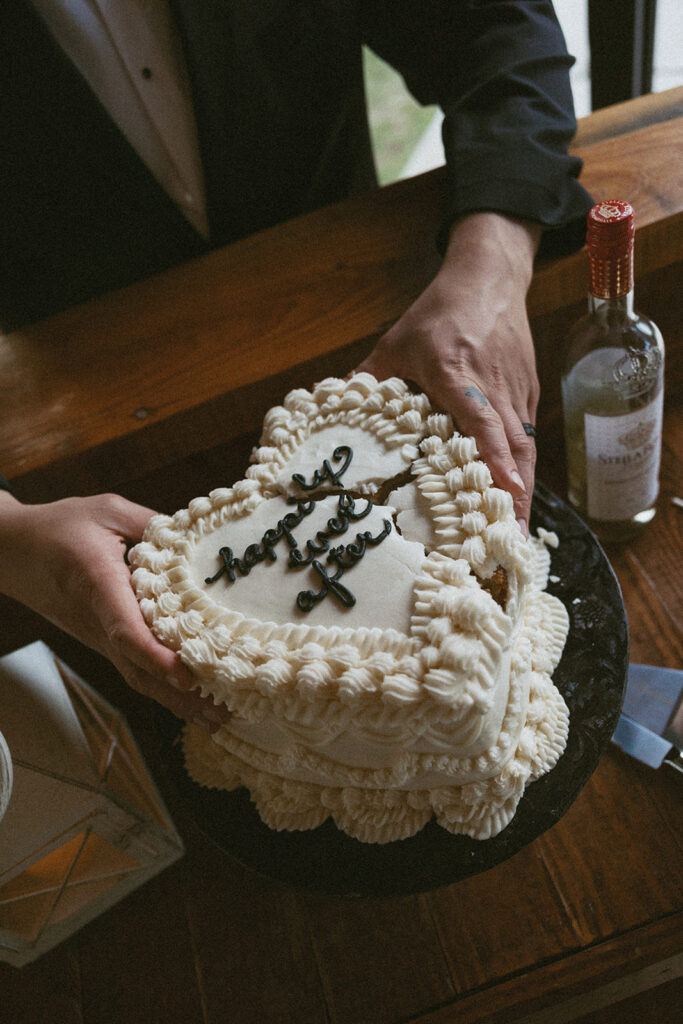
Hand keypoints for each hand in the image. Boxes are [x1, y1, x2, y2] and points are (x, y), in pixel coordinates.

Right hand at [0, 491, 226, 729]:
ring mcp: (97, 636)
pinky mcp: (100, 640)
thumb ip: (151, 524)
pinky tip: (189, 697)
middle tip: (219, 714)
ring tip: (214, 718)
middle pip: (137, 668)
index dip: (156, 655)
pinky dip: (160, 687)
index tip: (186, 673)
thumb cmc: (60, 527)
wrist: (13, 551)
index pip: (126, 630)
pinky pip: (132, 668)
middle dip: (177, 694)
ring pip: (135, 676)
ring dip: (174, 699)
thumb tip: (194, 539)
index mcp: (99, 584)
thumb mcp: (108, 511)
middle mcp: (97, 620)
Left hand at [357, 213, 540, 534]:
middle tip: (510, 542)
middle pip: (514, 448)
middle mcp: (492, 388)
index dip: (495, 460)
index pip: (482, 423)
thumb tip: (330, 407)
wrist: (489, 277)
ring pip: (526, 448)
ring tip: (516, 534)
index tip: (504, 493)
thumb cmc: (440, 311)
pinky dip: (524, 469)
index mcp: (456, 375)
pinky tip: (515, 497)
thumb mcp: (397, 341)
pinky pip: (527, 437)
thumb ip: (367, 377)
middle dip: (514, 496)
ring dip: (523, 491)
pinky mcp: (527, 392)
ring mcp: (516, 391)